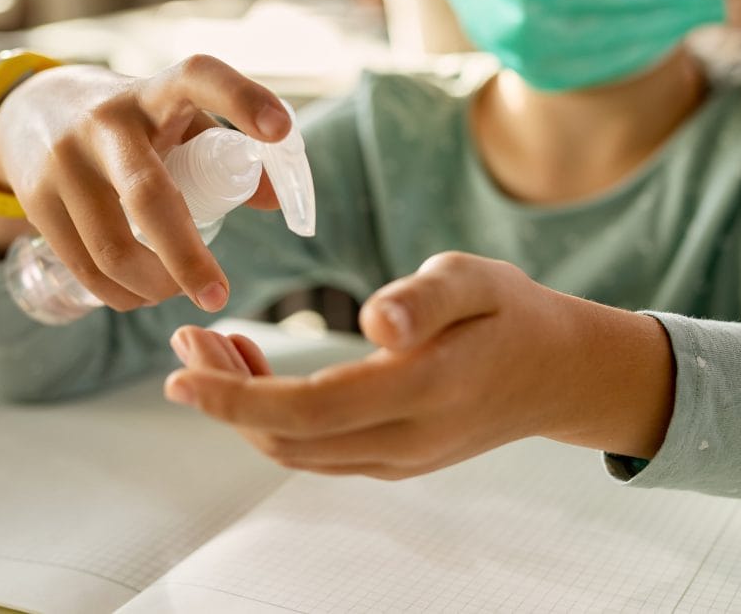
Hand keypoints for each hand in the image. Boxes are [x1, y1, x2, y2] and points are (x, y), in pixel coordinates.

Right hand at [0, 56, 290, 313]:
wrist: (29, 109)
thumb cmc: (132, 120)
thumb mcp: (177, 117)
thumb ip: (224, 151)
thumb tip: (274, 201)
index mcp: (154, 94)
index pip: (199, 79)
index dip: (242, 100)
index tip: (281, 130)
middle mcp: (105, 122)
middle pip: (149, 196)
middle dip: (187, 258)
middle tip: (218, 297)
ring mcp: (64, 161)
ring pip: (112, 248)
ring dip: (154, 285)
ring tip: (177, 291)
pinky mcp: (35, 198)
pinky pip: (84, 266)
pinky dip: (120, 294)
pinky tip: (142, 294)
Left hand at [165, 252, 676, 479]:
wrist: (559, 373)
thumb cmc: (513, 313)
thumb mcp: (478, 280)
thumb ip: (425, 298)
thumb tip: (375, 322)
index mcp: (426, 389)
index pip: (311, 409)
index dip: (237, 396)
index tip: (181, 372)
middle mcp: (409, 439)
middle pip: (290, 439)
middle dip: (224, 397)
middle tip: (188, 340)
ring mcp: (402, 458)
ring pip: (298, 452)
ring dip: (242, 408)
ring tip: (213, 349)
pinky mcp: (397, 460)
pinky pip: (319, 451)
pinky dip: (274, 418)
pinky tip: (258, 372)